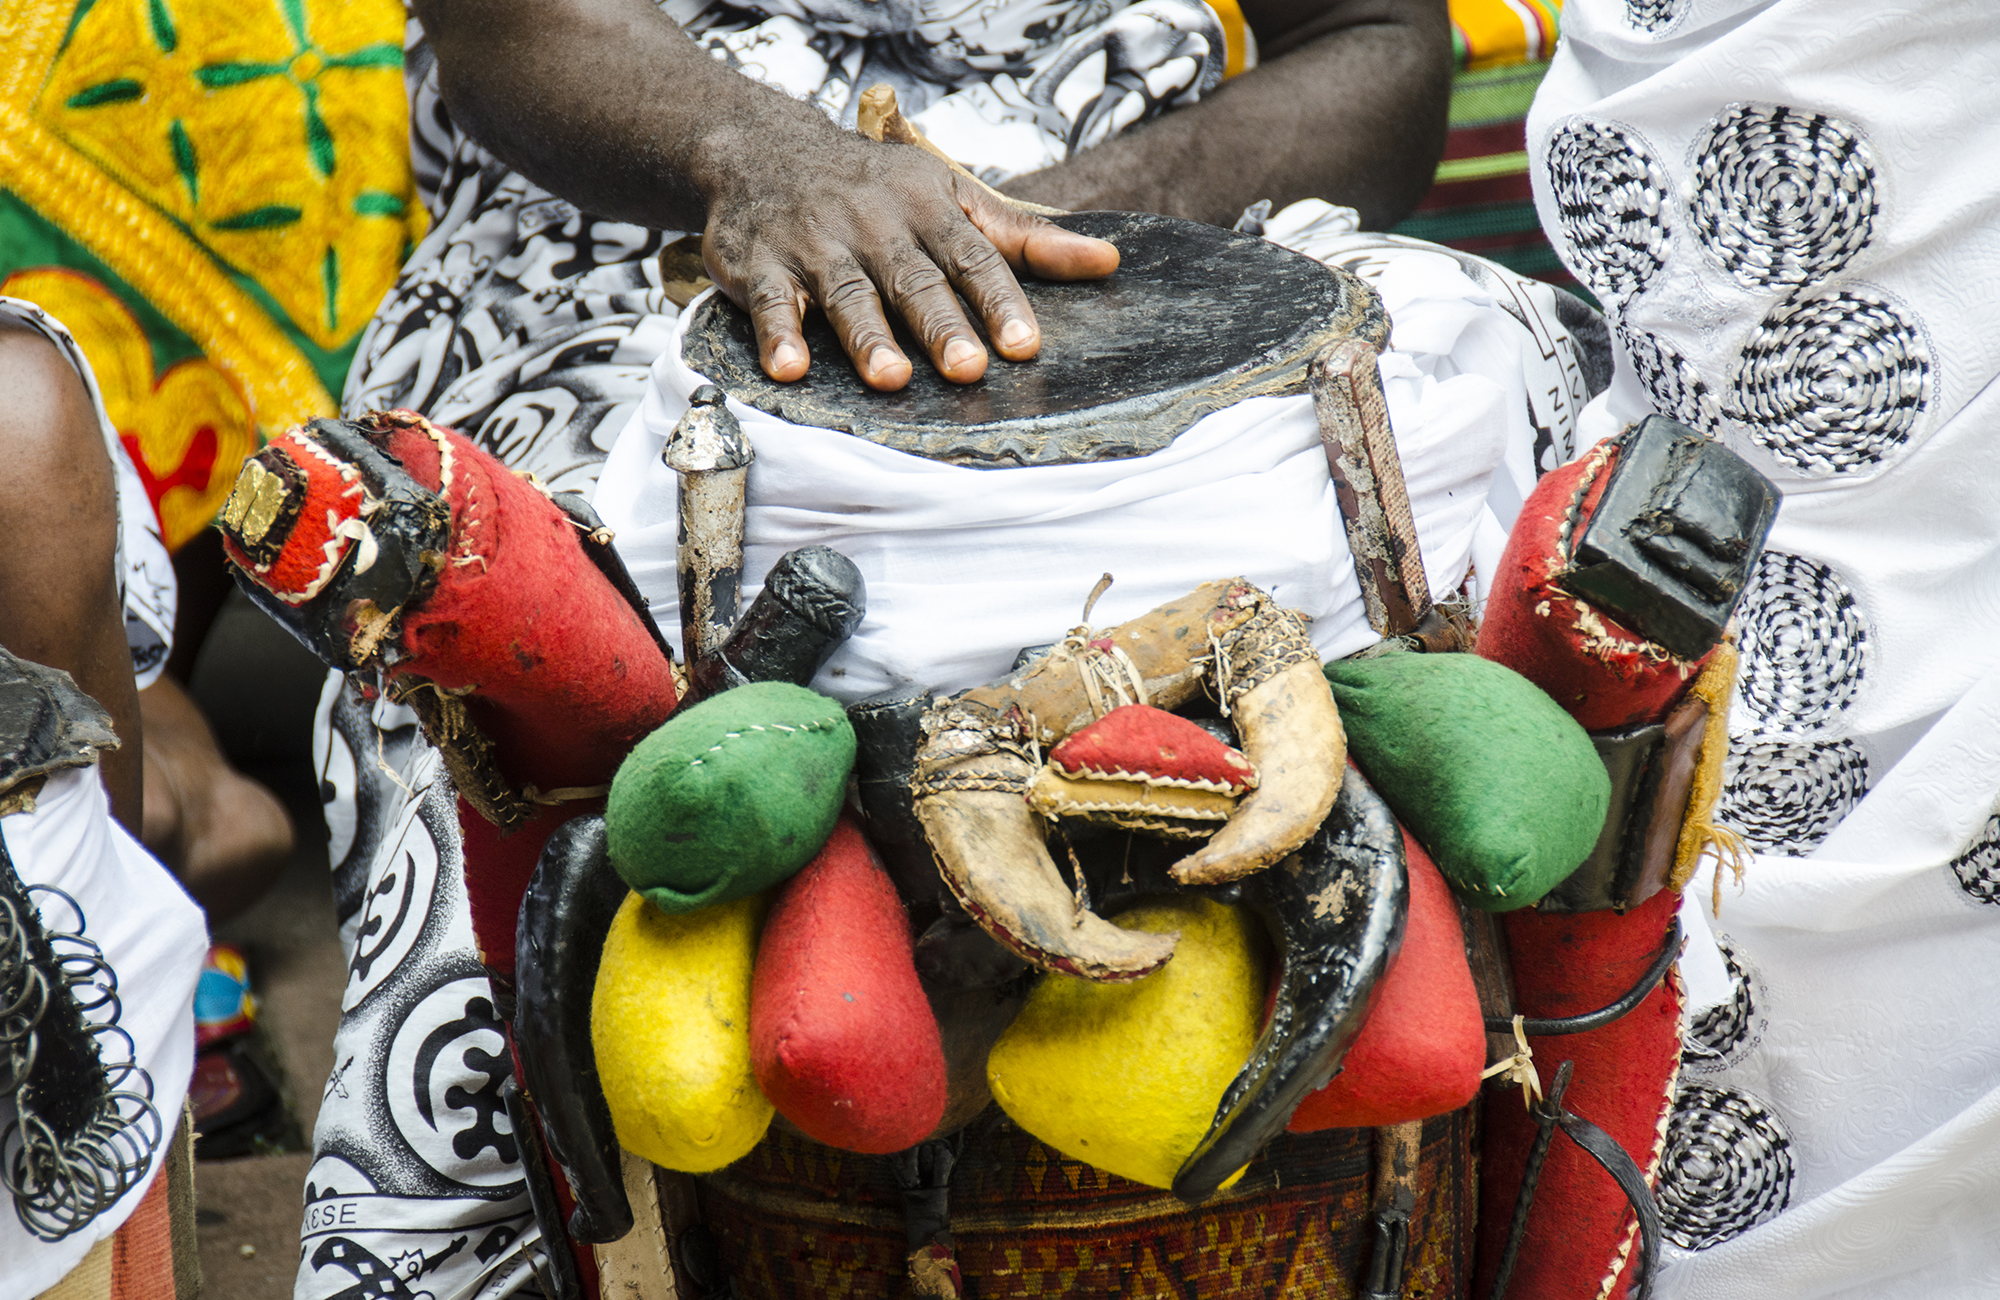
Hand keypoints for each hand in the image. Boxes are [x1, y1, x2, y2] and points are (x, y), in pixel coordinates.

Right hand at [700, 135, 1118, 389]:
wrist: (764, 148)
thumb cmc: (875, 186)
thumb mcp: (950, 196)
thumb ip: (1025, 239)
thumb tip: (1107, 262)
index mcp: (926, 208)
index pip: (971, 257)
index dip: (999, 301)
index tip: (1024, 344)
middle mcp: (874, 225)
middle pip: (912, 280)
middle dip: (940, 325)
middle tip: (968, 369)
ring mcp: (816, 245)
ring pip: (847, 294)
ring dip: (867, 337)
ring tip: (891, 378)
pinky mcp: (760, 265)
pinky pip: (770, 302)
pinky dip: (777, 335)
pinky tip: (790, 370)